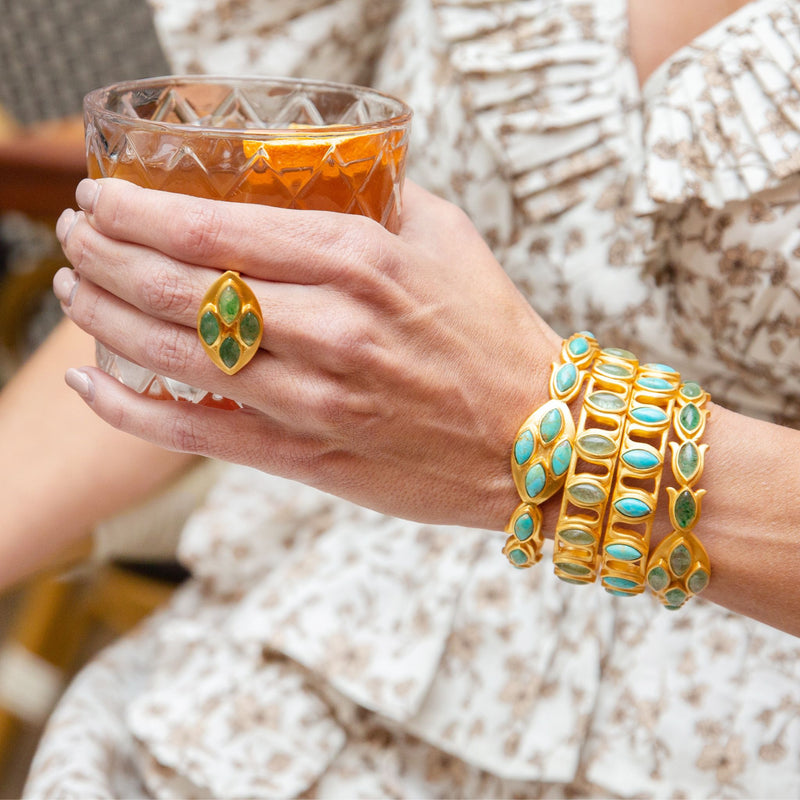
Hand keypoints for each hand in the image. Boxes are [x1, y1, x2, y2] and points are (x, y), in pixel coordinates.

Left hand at [54, 178, 559, 528]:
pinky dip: (133, 410)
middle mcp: (334, 329)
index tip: (103, 197)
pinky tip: (91, 383)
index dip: (140, 211)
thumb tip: (320, 178)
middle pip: (183, 288)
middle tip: (74, 236)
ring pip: (181, 356)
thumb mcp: (447, 239)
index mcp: (363, 263)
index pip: (218, 229)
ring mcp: (319, 400)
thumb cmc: (493, 333)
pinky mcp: (312, 458)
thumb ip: (378, 199)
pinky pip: (202, 432)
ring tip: (74, 293)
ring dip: (108, 319)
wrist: (537, 437)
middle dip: (107, 255)